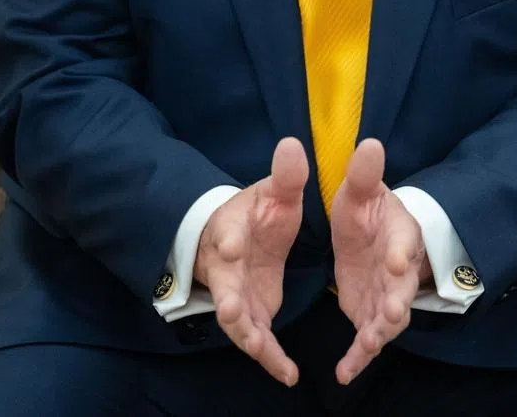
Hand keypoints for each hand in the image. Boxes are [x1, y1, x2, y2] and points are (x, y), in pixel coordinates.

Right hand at [194, 137, 307, 385]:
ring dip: (248, 335)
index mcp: (232, 229)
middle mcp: (228, 267)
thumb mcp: (274, 193)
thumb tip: (292, 143)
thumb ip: (286, 176)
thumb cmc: (256, 214)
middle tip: (230, 309)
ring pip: (237, 321)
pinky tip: (289, 374)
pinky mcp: (251, 316)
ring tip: (262, 349)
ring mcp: (236, 296)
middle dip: (227, 297)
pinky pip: (259, 341)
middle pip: (224, 284)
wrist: (239, 241)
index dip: (229, 240)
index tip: (232, 246)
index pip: (227, 232)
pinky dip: (270, 358)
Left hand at [330, 139, 431, 385]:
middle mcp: (399, 271)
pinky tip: (344, 374)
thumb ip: (363, 173)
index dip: (403, 253)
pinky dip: (358, 358)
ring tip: (367, 344)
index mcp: (400, 234)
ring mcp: (386, 297)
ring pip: (387, 322)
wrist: (372, 235)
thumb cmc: (369, 209)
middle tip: (389, 313)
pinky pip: (366, 341)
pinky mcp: (369, 316)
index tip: (396, 262)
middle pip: (403, 290)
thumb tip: (370, 141)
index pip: (406, 242)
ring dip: (378, 334)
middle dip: (396, 303)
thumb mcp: (361, 190)